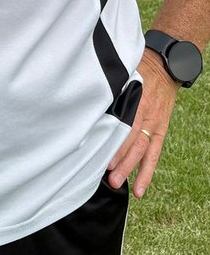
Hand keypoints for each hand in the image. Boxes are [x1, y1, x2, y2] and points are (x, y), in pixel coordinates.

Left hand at [105, 50, 177, 198]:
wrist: (166, 66)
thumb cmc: (139, 67)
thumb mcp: (123, 72)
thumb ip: (110, 87)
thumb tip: (87, 99)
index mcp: (134, 98)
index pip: (123, 123)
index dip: (113, 140)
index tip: (100, 153)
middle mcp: (145, 113)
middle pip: (131, 140)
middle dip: (119, 159)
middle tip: (106, 175)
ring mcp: (154, 123)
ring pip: (142, 150)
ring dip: (130, 168)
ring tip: (118, 183)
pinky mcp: (160, 130)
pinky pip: (155, 154)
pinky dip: (147, 172)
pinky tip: (140, 188)